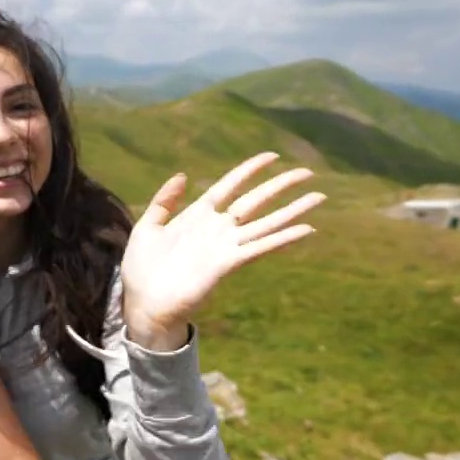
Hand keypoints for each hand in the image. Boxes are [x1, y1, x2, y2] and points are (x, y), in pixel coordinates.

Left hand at [119, 152, 324, 350]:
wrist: (143, 303)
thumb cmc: (141, 270)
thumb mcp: (147, 227)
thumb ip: (164, 201)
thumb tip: (184, 175)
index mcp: (197, 215)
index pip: (229, 186)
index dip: (249, 170)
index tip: (271, 156)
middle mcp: (217, 228)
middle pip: (255, 201)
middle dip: (280, 186)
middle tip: (307, 173)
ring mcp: (225, 246)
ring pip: (265, 223)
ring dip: (292, 210)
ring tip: (318, 197)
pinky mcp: (228, 263)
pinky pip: (260, 247)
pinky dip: (283, 238)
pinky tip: (306, 229)